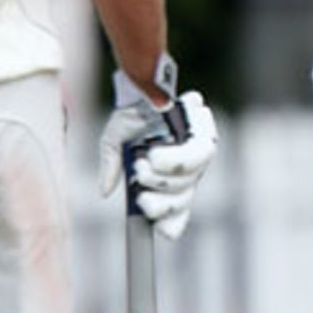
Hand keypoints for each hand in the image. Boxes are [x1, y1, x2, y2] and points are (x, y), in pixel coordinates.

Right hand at [99, 88, 217, 241]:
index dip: (171, 224)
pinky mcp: (206, 136)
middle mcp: (188, 172)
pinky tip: (156, 153)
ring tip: (146, 162)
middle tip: (140, 185)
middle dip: (158, 201)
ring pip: (190, 182)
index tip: (156, 226)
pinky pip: (199, 157)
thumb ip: (111, 167)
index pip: (178, 214)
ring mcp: (199, 155)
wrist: (142, 86)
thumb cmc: (132, 115)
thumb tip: (105, 192)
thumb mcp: (115, 143)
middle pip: (182, 203)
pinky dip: (174, 160)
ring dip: (164, 179)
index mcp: (170, 180)